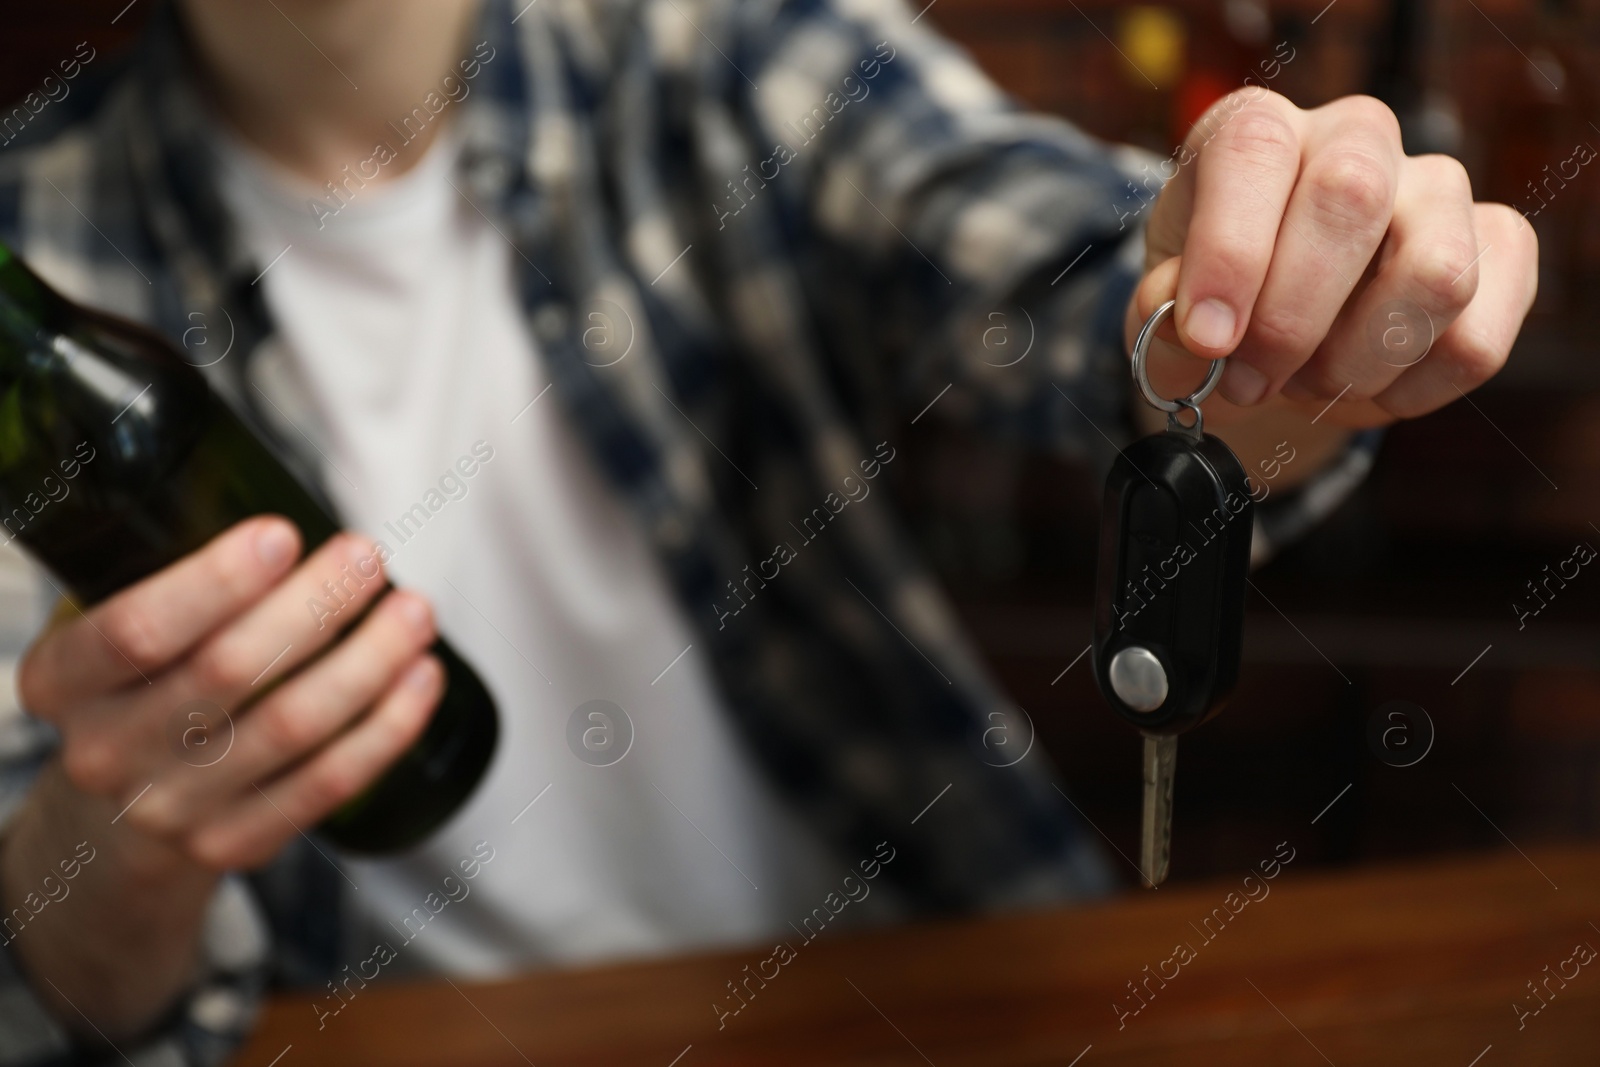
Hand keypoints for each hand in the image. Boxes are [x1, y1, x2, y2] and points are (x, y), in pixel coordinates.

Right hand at [16, 517, 442, 871]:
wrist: (116, 822)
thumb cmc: (139, 690)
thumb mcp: (114, 635)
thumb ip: (175, 584)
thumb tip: (289, 514)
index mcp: (63, 680)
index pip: (136, 629)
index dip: (217, 581)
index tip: (283, 533)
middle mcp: (107, 750)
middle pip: (227, 672)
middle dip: (313, 605)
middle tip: (366, 556)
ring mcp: (172, 807)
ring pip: (290, 726)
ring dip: (368, 660)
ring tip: (414, 609)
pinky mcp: (235, 844)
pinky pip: (327, 783)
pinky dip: (387, 726)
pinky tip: (423, 677)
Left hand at [1128, 89, 1537, 431]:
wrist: (1273, 347)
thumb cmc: (1216, 311)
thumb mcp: (1164, 316)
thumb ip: (1161, 318)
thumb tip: (1189, 325)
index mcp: (1257, 129)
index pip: (1256, 150)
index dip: (1230, 251)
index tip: (1208, 338)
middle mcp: (1354, 137)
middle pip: (1353, 198)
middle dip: (1292, 320)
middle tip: (1247, 382)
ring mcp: (1437, 187)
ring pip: (1435, 274)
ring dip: (1355, 364)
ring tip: (1306, 382)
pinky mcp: (1498, 250)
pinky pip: (1476, 338)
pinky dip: (1410, 392)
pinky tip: (1366, 388)